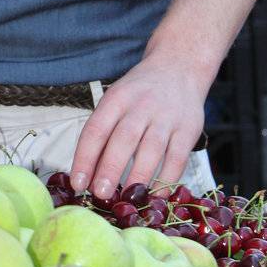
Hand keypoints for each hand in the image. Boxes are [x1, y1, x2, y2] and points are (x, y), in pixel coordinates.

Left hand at [69, 55, 207, 200]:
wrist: (178, 67)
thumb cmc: (139, 92)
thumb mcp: (117, 101)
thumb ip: (104, 133)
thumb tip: (87, 175)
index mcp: (117, 98)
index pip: (96, 129)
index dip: (85, 158)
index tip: (77, 184)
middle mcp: (141, 106)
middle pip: (124, 139)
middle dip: (110, 169)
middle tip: (100, 194)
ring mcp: (167, 117)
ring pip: (152, 150)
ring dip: (138, 177)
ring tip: (127, 199)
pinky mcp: (188, 129)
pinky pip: (177, 159)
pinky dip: (167, 180)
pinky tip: (156, 196)